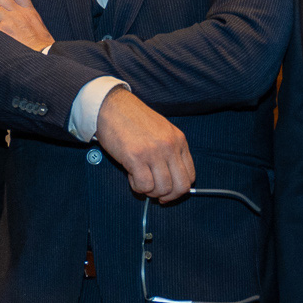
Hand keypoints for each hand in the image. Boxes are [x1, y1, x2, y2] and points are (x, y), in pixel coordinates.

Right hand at [94, 87, 193, 201]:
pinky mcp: (136, 157)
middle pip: (180, 187)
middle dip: (168, 196)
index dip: (179, 189)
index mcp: (179, 140)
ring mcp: (154, 152)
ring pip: (162, 189)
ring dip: (150, 191)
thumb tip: (171, 180)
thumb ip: (170, 152)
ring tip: (140, 180)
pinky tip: (131, 175)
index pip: (190, 176)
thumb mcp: (162, 131)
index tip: (168, 191)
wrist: (112, 106)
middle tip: (155, 193)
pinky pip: (144, 185)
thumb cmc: (134, 120)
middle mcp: (170, 147)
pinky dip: (137, 187)